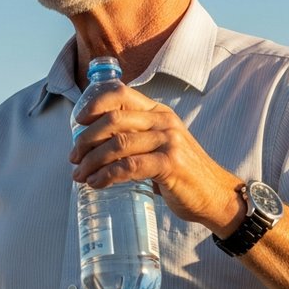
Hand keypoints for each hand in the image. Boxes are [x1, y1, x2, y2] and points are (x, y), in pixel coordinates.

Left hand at [69, 84, 244, 235]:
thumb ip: (136, 137)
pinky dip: (107, 175)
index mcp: (158, 112)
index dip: (94, 104)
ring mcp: (169, 142)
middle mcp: (164, 121)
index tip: (77, 121)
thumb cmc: (181, 172)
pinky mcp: (170, 164)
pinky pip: (129, 166)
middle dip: (86, 139)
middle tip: (73, 157)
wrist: (214, 194)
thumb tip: (93, 144)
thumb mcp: (161, 144)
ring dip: (92, 160)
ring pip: (118, 144)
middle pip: (113, 120)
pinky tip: (96, 183)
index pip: (121, 94)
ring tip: (79, 174)